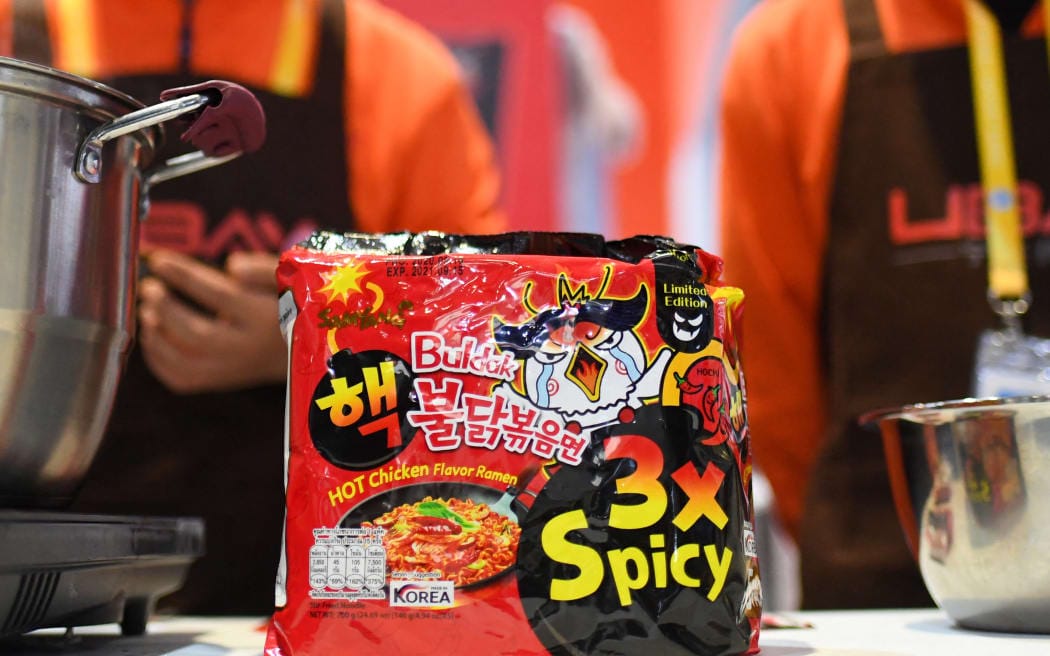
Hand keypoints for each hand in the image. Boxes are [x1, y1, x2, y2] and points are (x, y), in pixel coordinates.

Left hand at [137, 249, 286, 393]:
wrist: (303, 352)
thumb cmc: (290, 307)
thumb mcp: (289, 280)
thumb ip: (264, 269)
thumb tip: (232, 267)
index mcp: (266, 319)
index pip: (219, 295)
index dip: (185, 276)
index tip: (158, 260)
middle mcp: (248, 349)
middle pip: (197, 334)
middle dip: (166, 309)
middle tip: (148, 288)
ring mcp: (233, 370)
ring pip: (185, 362)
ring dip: (156, 337)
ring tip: (146, 311)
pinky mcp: (220, 382)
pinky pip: (182, 379)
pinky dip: (158, 360)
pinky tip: (151, 336)